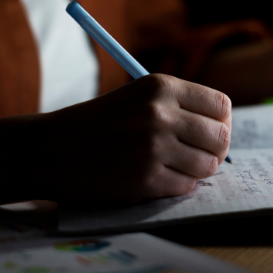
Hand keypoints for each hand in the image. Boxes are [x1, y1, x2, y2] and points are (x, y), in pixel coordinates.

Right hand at [40, 74, 230, 201]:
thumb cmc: (97, 123)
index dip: (220, 123)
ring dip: (196, 171)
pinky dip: (176, 187)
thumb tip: (223, 130)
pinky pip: (185, 187)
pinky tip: (156, 179)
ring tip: (173, 167)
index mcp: (160, 86)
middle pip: (220, 137)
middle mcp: (160, 113)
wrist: (50, 148)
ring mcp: (153, 147)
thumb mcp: (137, 97)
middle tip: (198, 156)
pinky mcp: (145, 179)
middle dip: (214, 151)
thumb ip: (178, 106)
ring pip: (206, 165)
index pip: (221, 106)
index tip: (209, 134)